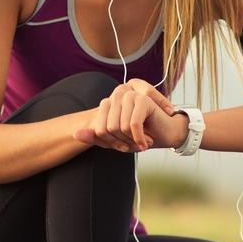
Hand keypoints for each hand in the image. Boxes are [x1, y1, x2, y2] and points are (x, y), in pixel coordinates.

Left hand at [72, 78, 187, 152]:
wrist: (167, 134)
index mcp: (107, 103)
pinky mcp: (142, 100)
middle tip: (135, 144)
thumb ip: (95, 136)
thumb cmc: (140, 136)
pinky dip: (139, 139)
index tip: (123, 146)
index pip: (98, 130)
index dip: (110, 143)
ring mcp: (130, 96)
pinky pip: (132, 125)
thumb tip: (75, 133)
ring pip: (119, 127)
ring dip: (132, 141)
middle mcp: (117, 95)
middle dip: (122, 142)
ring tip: (142, 140)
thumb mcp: (115, 140)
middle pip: (107, 129)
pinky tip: (147, 142)